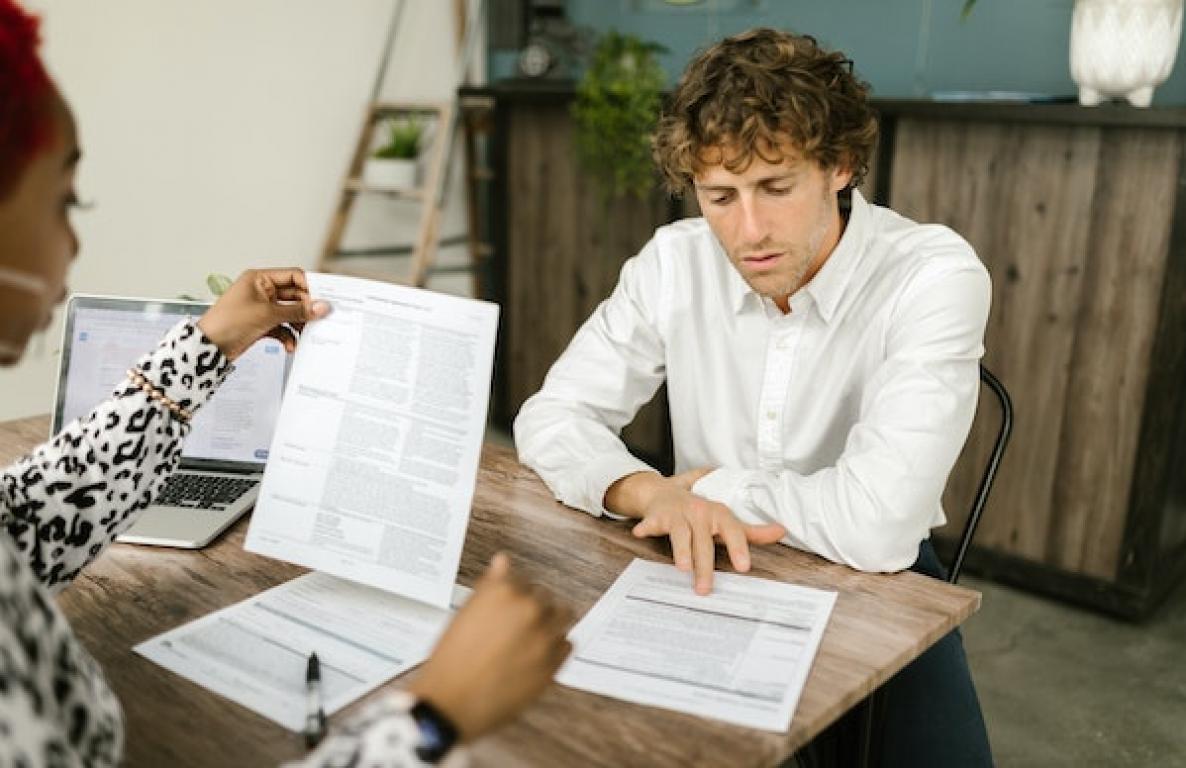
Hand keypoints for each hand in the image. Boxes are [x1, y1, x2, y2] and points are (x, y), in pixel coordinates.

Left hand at [196, 268, 329, 359]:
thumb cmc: (228, 322)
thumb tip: (321, 307)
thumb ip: (297, 311)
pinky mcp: (262, 324)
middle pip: (294, 296)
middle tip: (319, 319)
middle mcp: (262, 291)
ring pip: (290, 313)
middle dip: (306, 310)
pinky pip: (282, 327)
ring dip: (298, 325)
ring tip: (305, 334)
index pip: (293, 276)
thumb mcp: (268, 314)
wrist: (209, 347)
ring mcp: (262, 308)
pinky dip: (288, 336)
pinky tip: (290, 345)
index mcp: (260, 279)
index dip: (310, 287)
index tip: (323, 299)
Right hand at [407, 553, 571, 741]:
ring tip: (529, 639)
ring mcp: (544, 635)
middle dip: (533, 608)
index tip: (509, 607)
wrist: (451, 702)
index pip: (523, 580)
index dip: (515, 595)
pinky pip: (566, 644)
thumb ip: (491, 586)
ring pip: (562, 616)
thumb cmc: (452, 660)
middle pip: (545, 597)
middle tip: (517, 627)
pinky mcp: (553, 662)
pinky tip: (535, 655)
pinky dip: (555, 647)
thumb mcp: (465, 613)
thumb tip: (503, 562)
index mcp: (503, 590)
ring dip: (549, 623)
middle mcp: (528, 608)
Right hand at [606, 470, 786, 595]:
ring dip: (680, 550)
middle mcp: (699, 512)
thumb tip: (781, 531)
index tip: (744, 567)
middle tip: (705, 589)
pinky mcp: (656, 516)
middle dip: (705, 565)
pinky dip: (646, 527)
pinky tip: (641, 534)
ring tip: (682, 568)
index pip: (732, 530)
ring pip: (680, 534)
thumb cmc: (699, 512)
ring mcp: (677, 513)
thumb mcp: (725, 520)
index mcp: (718, 514)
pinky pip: (651, 522)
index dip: (739, 547)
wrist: (665, 492)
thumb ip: (751, 531)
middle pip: (704, 541)